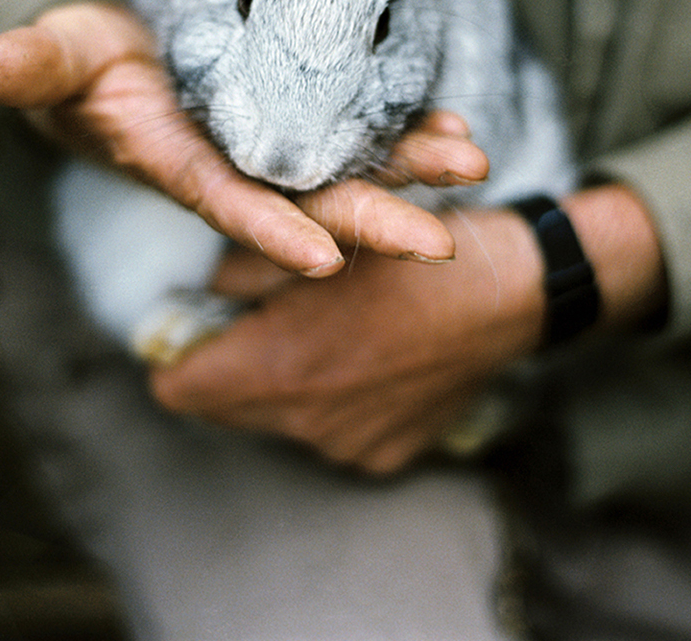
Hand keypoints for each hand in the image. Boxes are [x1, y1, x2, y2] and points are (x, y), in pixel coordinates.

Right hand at [0, 0, 491, 275]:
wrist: (122, 59)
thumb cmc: (83, 60)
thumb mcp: (57, 54)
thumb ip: (33, 64)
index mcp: (175, 161)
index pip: (224, 201)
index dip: (270, 229)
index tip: (325, 259)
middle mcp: (235, 165)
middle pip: (308, 200)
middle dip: (373, 221)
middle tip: (440, 245)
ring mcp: (275, 142)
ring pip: (351, 165)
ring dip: (410, 169)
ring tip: (473, 164)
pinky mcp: (304, 112)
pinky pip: (365, 127)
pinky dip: (410, 129)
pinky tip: (459, 129)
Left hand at [151, 186, 668, 474]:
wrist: (511, 294)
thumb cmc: (416, 253)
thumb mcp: (321, 234)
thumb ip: (243, 267)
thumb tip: (204, 292)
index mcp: (280, 365)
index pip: (178, 388)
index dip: (179, 353)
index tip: (199, 325)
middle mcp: (307, 422)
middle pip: (224, 408)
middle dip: (229, 365)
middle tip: (262, 318)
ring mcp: (347, 446)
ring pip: (276, 420)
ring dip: (284, 381)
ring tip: (326, 330)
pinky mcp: (383, 456)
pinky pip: (328, 431)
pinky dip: (334, 399)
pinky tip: (370, 356)